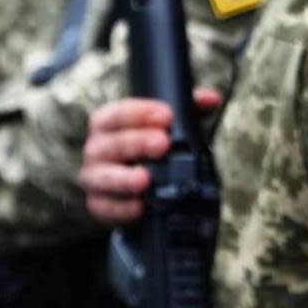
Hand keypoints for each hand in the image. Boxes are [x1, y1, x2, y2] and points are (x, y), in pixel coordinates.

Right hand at [80, 88, 221, 224]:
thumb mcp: (168, 124)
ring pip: (104, 177)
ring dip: (125, 178)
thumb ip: (189, 108)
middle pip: (112, 144)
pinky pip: (106, 207)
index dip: (141, 113)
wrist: (137, 181)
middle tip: (163, 143)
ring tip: (145, 179)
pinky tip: (139, 207)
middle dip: (137, 143)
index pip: (118, 113)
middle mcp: (97, 148)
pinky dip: (122, 208)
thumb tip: (212, 99)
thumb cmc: (149, 145)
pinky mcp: (99, 204)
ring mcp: (95, 177)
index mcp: (108, 123)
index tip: (166, 115)